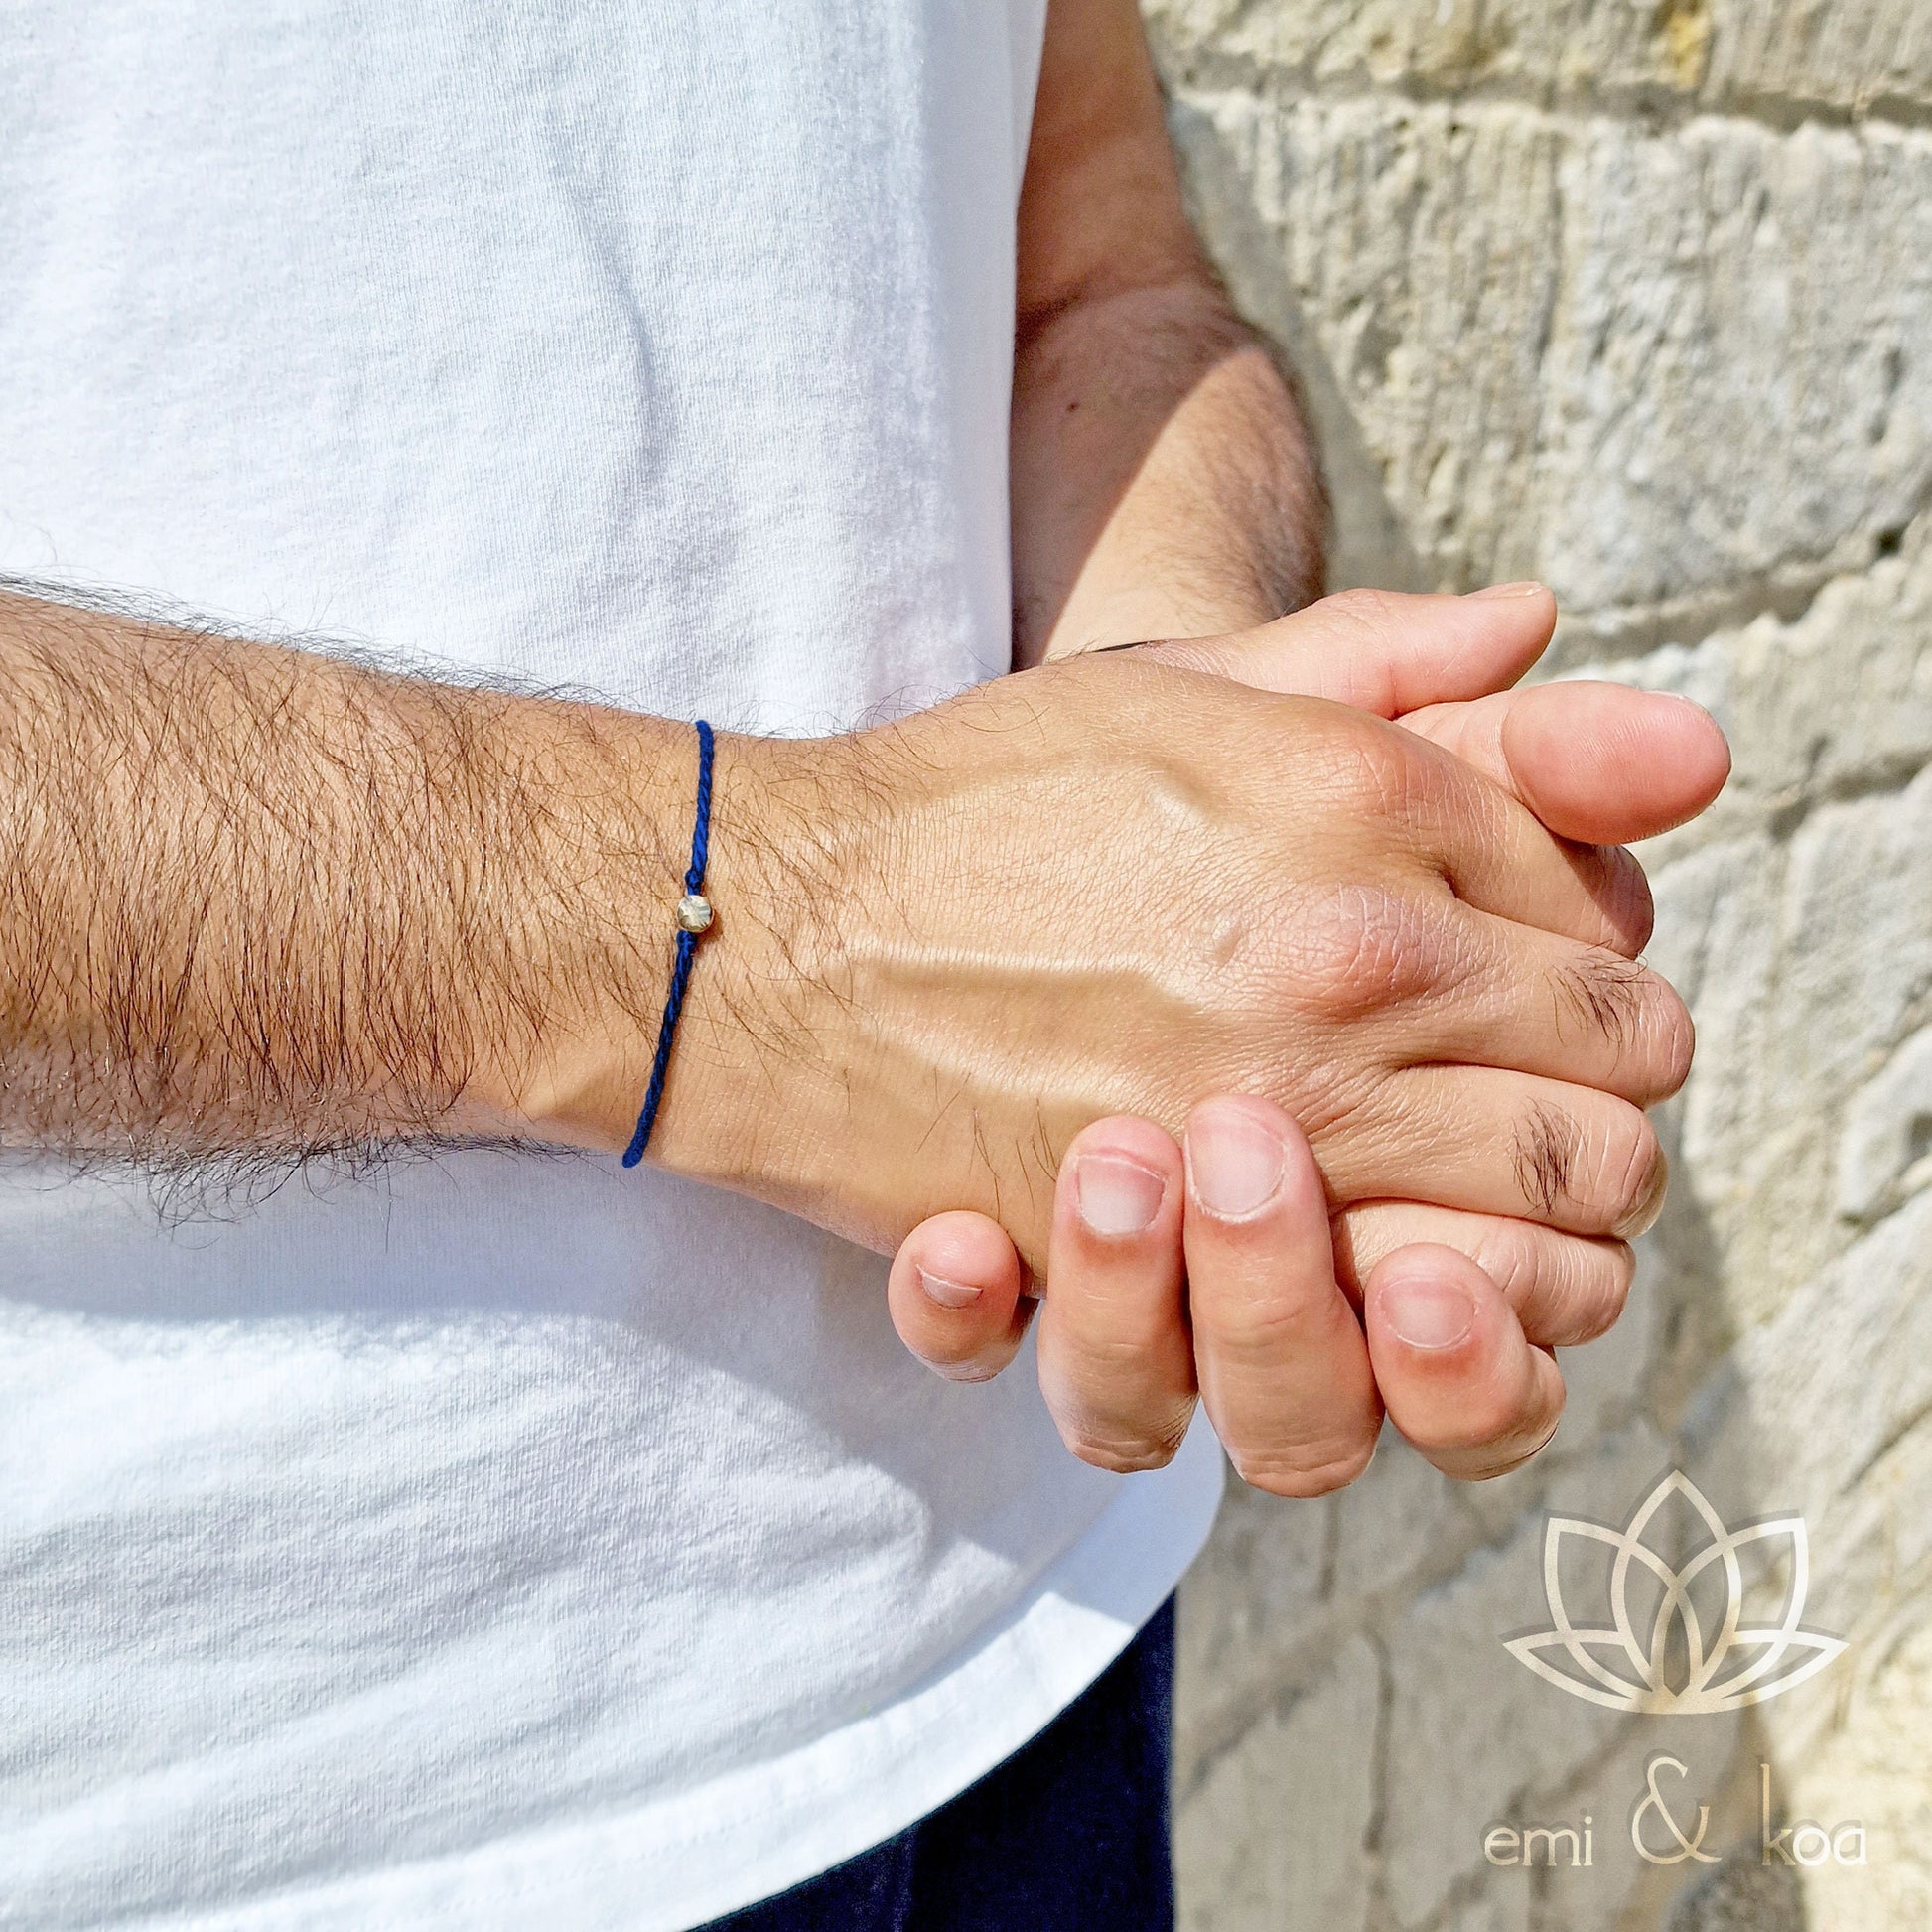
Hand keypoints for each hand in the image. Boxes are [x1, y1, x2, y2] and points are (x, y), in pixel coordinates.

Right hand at [659, 592, 1699, 1312]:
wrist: (778, 930)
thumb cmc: (984, 796)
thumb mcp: (1185, 676)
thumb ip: (1387, 652)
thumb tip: (1548, 612)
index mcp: (1372, 816)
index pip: (1613, 945)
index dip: (1597, 985)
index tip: (1534, 1000)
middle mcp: (1343, 972)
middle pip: (1613, 1104)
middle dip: (1596, 1118)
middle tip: (1530, 1116)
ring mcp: (1258, 1128)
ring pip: (1544, 1248)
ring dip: (1537, 1250)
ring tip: (1466, 1218)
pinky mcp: (1172, 1259)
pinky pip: (1376, 1358)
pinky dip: (1416, 1350)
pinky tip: (1372, 1293)